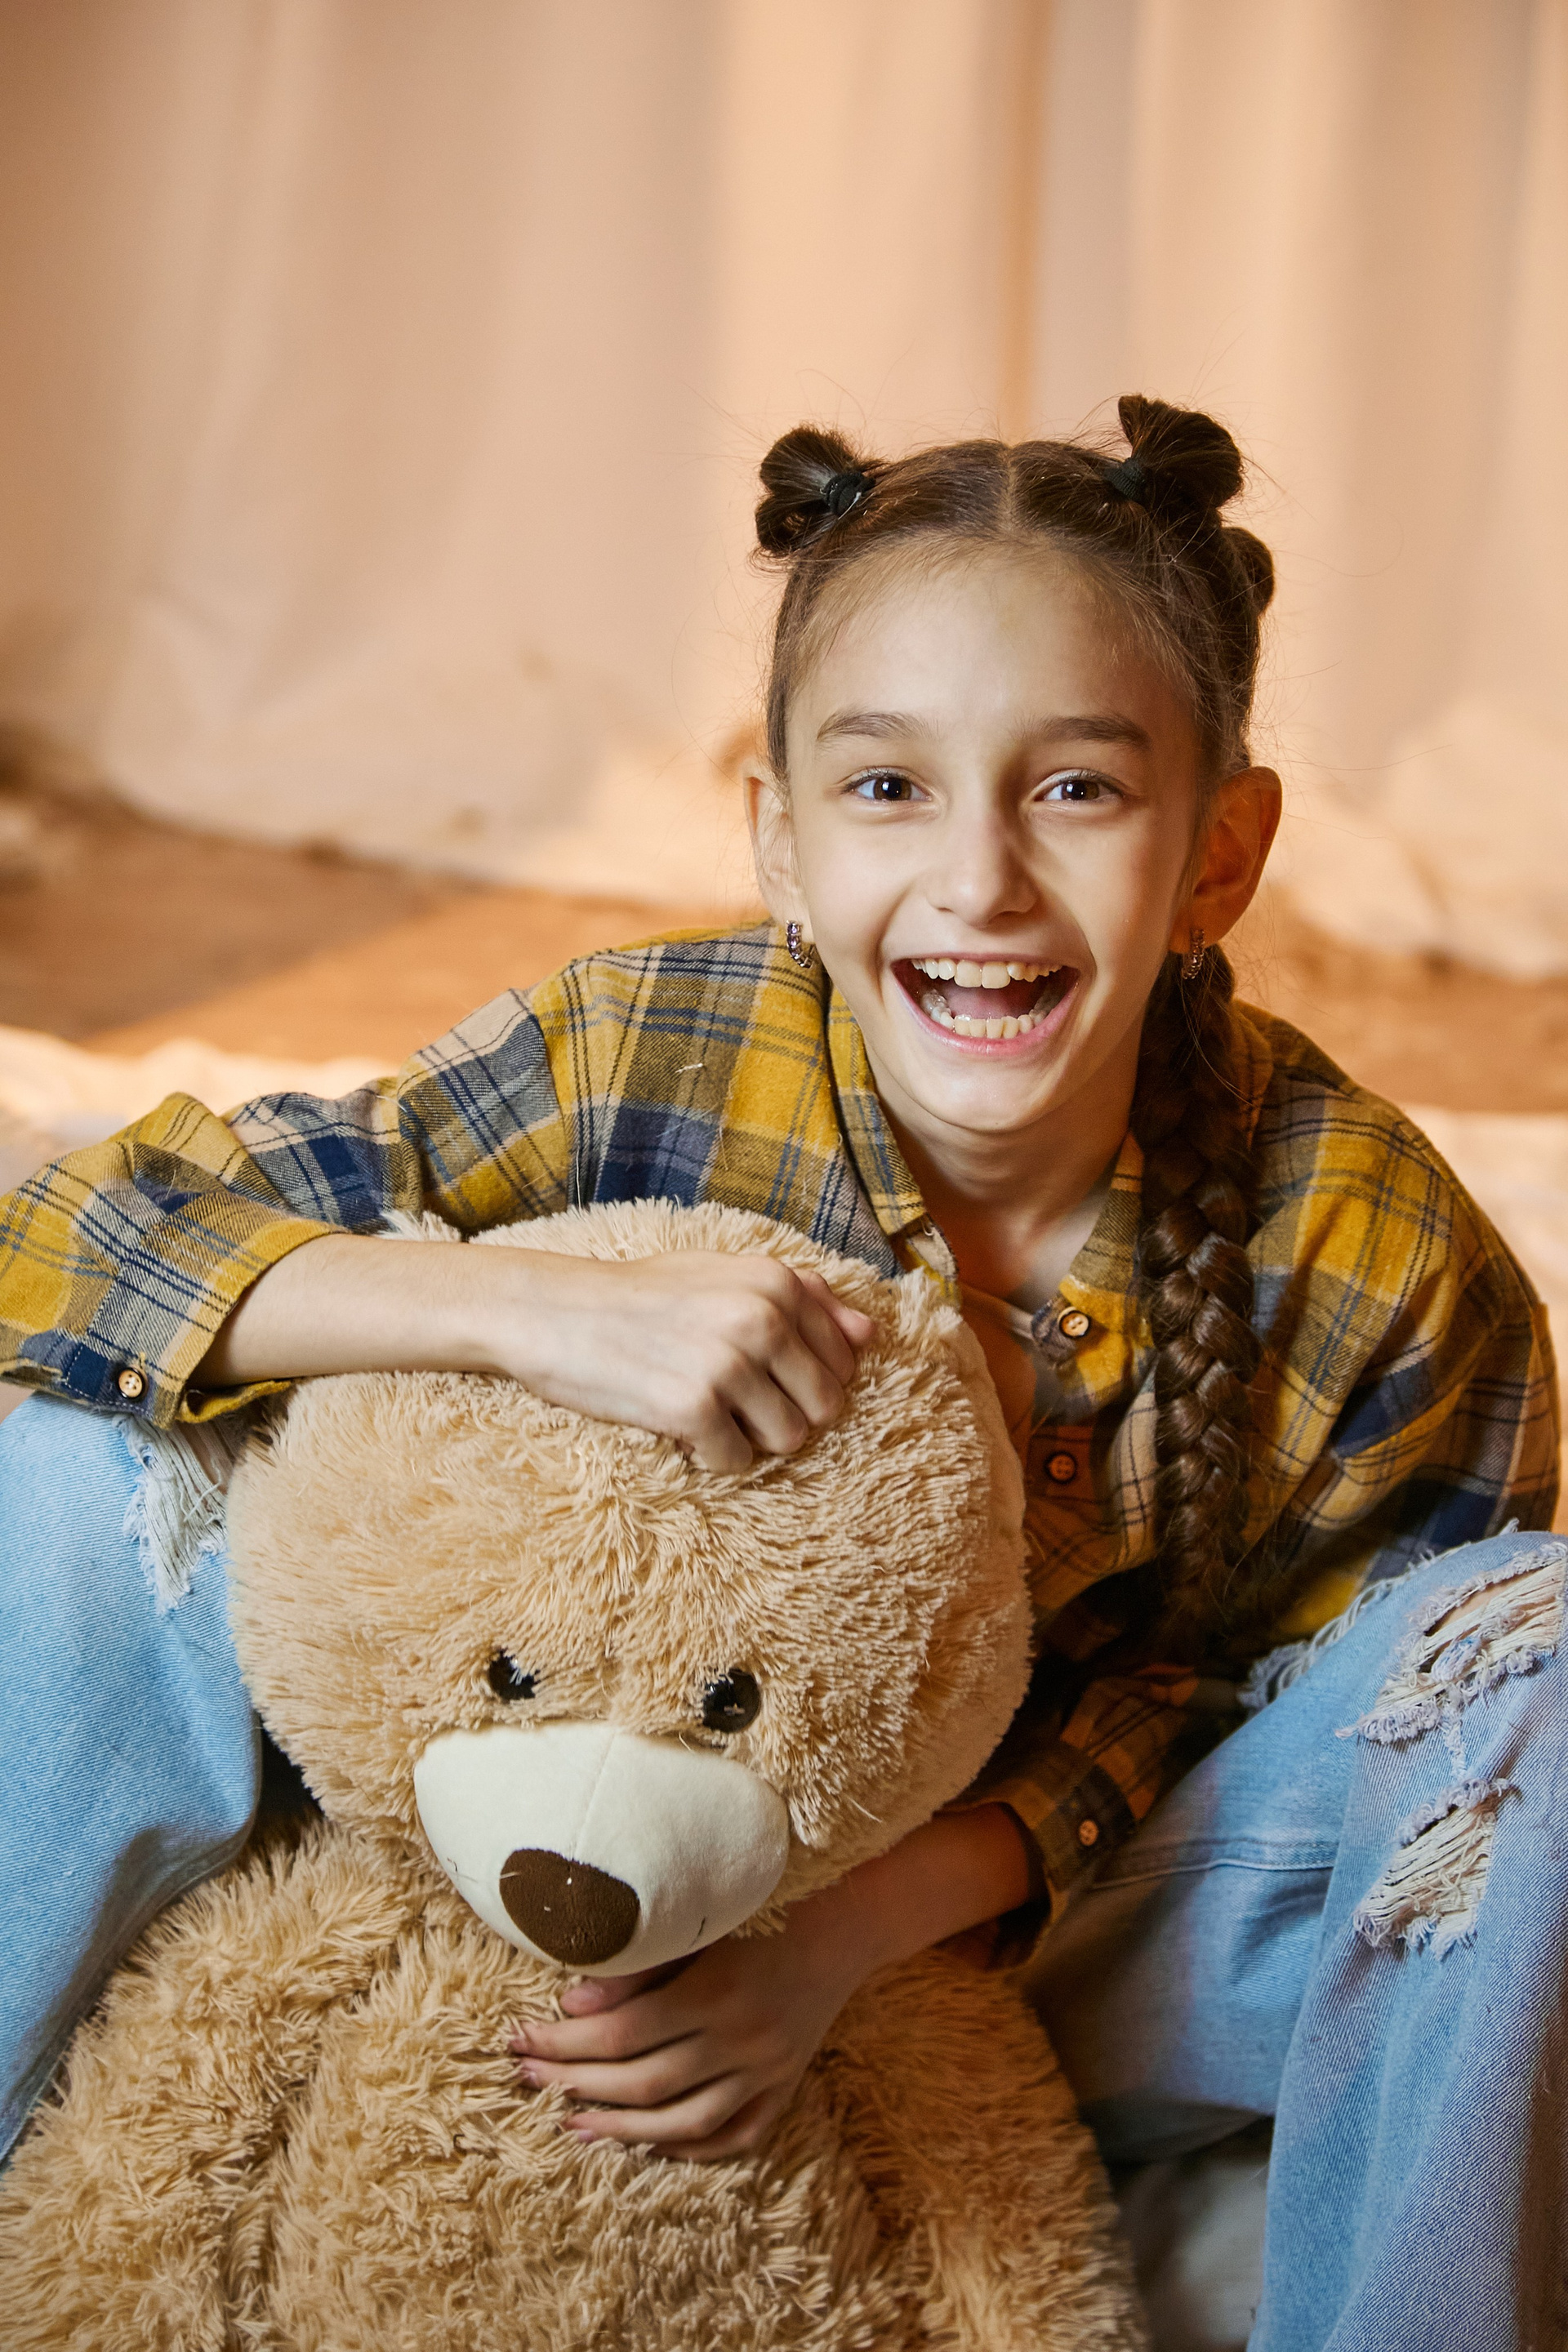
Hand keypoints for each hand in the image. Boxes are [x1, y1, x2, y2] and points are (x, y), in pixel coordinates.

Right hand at [198, 1237, 875, 1474]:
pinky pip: (738, 1462)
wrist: (551, 1311)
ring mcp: (729, 1363)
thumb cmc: (641, 1296)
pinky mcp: (693, 1409)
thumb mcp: (724, 1278)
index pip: (845, 1359)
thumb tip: (870, 1334)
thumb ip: (801, 1300)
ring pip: (788, 1440)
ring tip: (706, 1410)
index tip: (763, 1376)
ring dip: (751, 1439)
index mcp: (777, 1283)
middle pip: (824, 1406)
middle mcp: (763, 1318)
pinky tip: (678, 1426)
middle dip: (785, 1414)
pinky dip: (712, 1456)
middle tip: (731, 1401)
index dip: (808, 1379)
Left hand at [510, 1892, 869, 2161]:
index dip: (562, 2043)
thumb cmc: (767, 1901)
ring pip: (684, 2122)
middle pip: (642, 2083)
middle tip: (525, 2078)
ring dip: (622, 2130)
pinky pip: (734, 2135)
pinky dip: (689, 2146)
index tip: (518, 2038)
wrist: (851, 1915)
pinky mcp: (786, 2084)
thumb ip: (640, 1964)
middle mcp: (744, 2039)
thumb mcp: (703, 1919)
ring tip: (571, 2125)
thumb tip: (572, 2005)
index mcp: (717, 1990)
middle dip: (574, 2084)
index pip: (619, 2036)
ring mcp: (768, 2070)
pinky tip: (648, 2145)